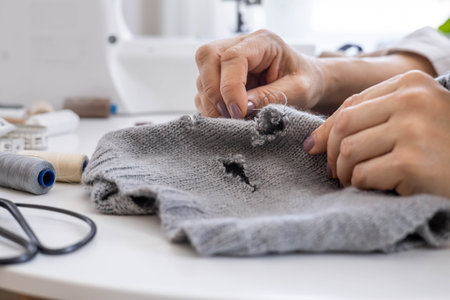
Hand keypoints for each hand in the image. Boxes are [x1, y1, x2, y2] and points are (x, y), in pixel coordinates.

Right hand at [194, 29, 324, 117]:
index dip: (230, 86)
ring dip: (211, 102)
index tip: (239, 111)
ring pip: (202, 75)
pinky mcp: (220, 77)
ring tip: (231, 120)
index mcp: (262, 42)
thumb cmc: (305, 81)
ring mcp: (226, 61)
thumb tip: (243, 107)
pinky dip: (208, 106)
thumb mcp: (299, 90)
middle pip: (207, 57)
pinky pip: (203, 90)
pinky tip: (226, 117)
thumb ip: (272, 96)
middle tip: (230, 115)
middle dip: (213, 90)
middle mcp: (240, 46)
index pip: (233, 57)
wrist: (307, 82)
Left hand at [304, 70, 449, 197]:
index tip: (315, 147)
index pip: (351, 104)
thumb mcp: (415, 117)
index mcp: (410, 84)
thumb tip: (314, 141)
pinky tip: (375, 188)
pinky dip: (361, 185)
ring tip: (354, 180)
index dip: (326, 129)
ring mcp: (412, 131)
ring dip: (344, 172)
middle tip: (334, 171)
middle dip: (330, 153)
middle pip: (343, 126)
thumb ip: (371, 118)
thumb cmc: (444, 144)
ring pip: (348, 150)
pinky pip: (363, 175)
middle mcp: (411, 101)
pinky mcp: (412, 163)